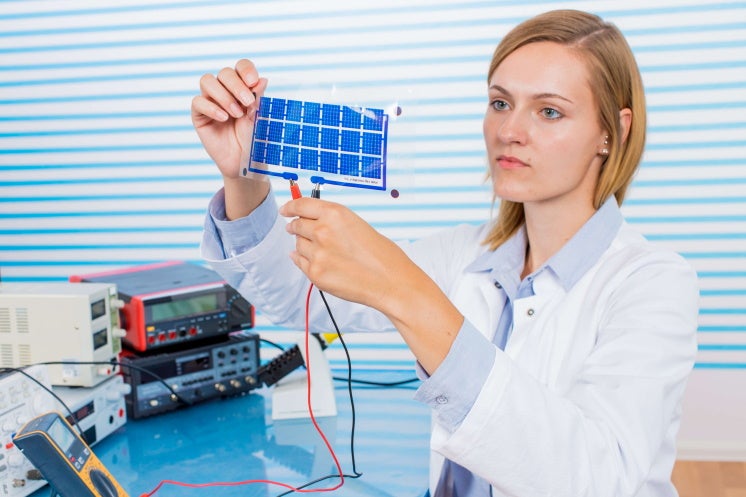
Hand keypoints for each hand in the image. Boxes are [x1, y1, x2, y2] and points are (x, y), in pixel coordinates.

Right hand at [191, 59, 267, 178]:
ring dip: (224, 96)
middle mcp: (225, 91)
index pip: (241, 67)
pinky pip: (198, 102)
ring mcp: (210, 101)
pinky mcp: (199, 115)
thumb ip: (259, 99)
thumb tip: (262, 80)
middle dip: (237, 85)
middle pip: (225, 73)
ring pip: (207, 81)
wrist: (244, 162)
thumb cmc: (253, 140)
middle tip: (248, 102)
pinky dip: (212, 108)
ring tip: (237, 114)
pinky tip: (224, 118)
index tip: (254, 82)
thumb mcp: (259, 118)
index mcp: (243, 87)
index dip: (246, 70)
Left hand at [280, 197, 463, 374]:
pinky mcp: (315, 273)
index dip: (290, 206)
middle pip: (297, 225)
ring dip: (305, 245)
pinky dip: (305, 261)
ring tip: (325, 252)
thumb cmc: (382, 255)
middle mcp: (323, 231)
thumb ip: (332, 222)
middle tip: (298, 229)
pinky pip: (300, 263)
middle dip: (297, 227)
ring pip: (298, 245)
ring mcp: (317, 253)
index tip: (285, 209)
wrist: (391, 282)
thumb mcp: (357, 225)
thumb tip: (311, 223)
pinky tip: (318, 262)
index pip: (301, 205)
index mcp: (335, 214)